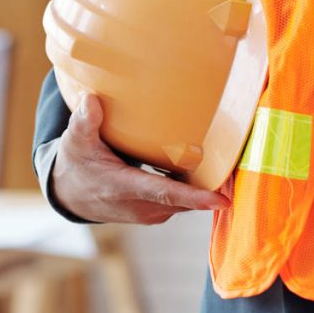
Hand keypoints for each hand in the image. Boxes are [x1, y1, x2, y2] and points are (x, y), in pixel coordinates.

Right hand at [51, 93, 229, 223]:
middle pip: (186, 198)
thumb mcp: (76, 142)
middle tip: (242, 170)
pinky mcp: (157, 211)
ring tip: (232, 166)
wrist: (71, 196)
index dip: (195, 197)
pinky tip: (209, 169)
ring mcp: (151, 212)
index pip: (165, 193)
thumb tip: (92, 100)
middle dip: (214, 189)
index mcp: (124, 188)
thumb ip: (86, 122)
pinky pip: (182, 201)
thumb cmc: (76, 165)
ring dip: (208, 188)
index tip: (222, 201)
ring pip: (187, 201)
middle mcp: (142, 205)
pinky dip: (196, 189)